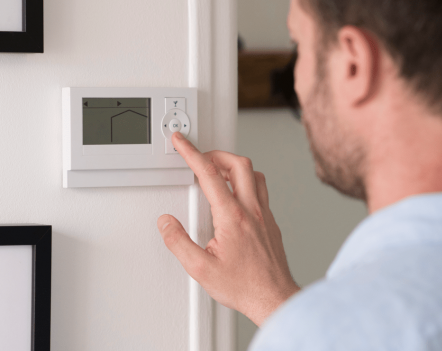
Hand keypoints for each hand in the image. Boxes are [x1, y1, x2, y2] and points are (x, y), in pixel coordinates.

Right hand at [157, 132, 299, 325]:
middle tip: (200, 156)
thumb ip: (179, 242)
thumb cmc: (244, 287)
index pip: (210, 174)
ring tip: (218, 171)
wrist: (274, 298)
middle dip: (216, 153)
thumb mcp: (200, 269)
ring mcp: (265, 215)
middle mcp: (252, 211)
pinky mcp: (271, 224)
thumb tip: (167, 223)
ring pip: (254, 175)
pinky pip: (261, 191)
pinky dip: (246, 182)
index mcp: (233, 217)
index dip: (192, 153)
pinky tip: (236, 195)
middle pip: (238, 164)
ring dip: (234, 166)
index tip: (182, 143)